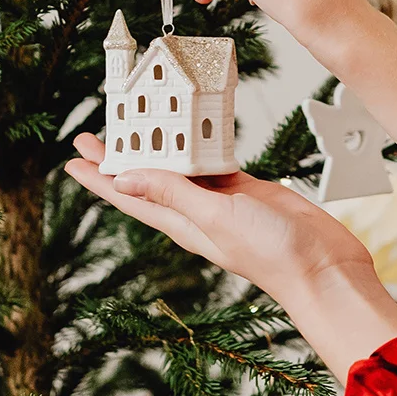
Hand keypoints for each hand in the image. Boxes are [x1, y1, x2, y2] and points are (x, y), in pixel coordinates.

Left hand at [65, 135, 356, 294]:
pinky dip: (199, 146)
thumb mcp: (214, 218)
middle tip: (92, 136)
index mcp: (180, 222)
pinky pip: (213, 164)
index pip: (128, 197)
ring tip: (135, 127)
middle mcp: (195, 212)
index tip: (73, 162)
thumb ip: (172, 195)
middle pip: (146, 179)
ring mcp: (220, 202)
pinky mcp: (247, 191)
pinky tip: (191, 133)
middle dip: (118, 158)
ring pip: (178, 168)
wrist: (323, 268)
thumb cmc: (273, 254)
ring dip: (156, 149)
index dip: (99, 180)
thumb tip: (123, 180)